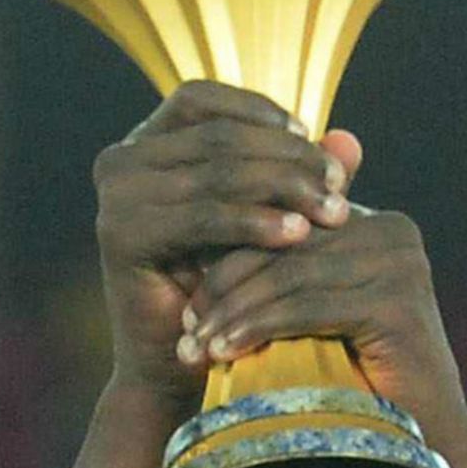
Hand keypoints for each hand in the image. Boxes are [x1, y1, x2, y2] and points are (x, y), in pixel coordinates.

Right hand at [93, 82, 350, 413]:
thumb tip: (351, 140)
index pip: (200, 100)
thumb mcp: (263, 221)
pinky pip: (203, 216)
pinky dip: (254, 222)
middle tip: (340, 183)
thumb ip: (299, 180)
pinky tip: (298, 236)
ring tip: (333, 211)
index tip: (312, 140)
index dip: (257, 111)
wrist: (176, 368)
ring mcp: (115, 198)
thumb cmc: (224, 289)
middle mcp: (120, 163)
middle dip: (286, 157)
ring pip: (216, 171)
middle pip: (215, 135)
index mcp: (143, 146)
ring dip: (283, 187)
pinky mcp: (121, 236)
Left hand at [182, 131, 466, 460]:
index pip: (282, 225)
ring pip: (288, 276)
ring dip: (232, 313)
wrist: (420, 449)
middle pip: (283, 248)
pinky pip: (305, 307)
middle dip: (223, 288)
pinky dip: (257, 328)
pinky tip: (222, 351)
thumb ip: (277, 277)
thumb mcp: (312, 319)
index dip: (226, 260)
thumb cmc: (356, 386)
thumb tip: (192, 248)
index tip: (186, 305)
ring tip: (193, 346)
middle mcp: (392, 231)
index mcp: (373, 223)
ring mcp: (399, 263)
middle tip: (183, 328)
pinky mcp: (396, 302)